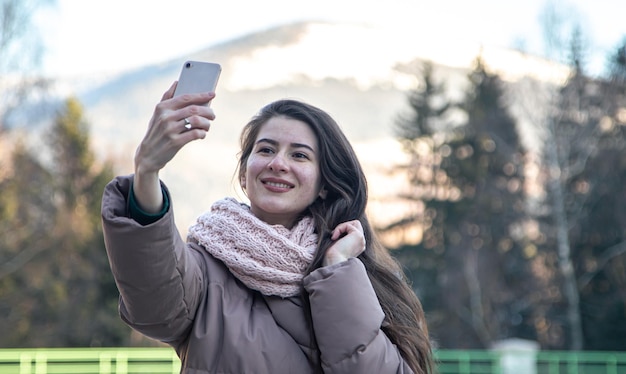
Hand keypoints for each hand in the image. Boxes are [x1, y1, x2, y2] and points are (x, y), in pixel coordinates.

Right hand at [133, 82, 215, 212]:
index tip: (212, 94)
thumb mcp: (157, 114)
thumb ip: (167, 98)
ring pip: (197, 121)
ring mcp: (170, 130)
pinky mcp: (175, 142)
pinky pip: (195, 134)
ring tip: (207, 126)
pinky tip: (202, 134)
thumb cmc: (156, 132)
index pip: (185, 98)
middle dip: (208, 111)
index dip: (201, 95)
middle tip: (213, 115)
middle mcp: (166, 117)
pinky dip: (202, 133)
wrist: (148, 154)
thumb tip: (177, 82)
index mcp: (162, 107)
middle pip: (194, 109)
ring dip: (207, 123)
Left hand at [323, 220, 365, 266]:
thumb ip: (340, 237)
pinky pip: (348, 225)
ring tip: (335, 236)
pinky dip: (339, 229)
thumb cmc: (331, 257)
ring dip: (342, 227)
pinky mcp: (358, 236)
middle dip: (344, 227)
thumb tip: (336, 230)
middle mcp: (361, 244)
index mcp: (357, 247)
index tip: (334, 239)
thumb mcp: (337, 245)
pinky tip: (334, 238)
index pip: (353, 231)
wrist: (333, 262)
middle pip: (356, 225)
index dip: (343, 231)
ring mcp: (361, 240)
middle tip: (335, 236)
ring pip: (355, 223)